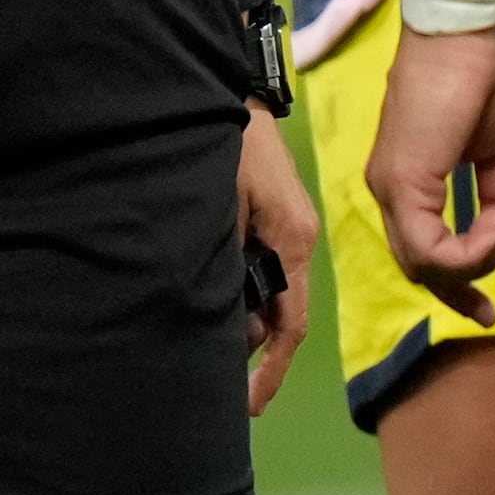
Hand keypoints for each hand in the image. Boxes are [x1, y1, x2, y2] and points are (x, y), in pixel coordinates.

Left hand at [235, 106, 318, 416]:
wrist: (230, 88)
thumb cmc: (222, 142)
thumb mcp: (218, 202)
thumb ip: (222, 258)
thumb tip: (222, 316)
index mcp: (291, 241)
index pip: (289, 326)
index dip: (270, 370)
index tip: (248, 406)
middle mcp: (295, 241)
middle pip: (279, 315)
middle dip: (248, 352)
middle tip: (210, 383)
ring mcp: (284, 229)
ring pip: (267, 294)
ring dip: (239, 323)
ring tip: (199, 348)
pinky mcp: (270, 217)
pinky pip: (258, 270)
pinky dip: (237, 294)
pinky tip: (207, 305)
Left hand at [366, 21, 494, 326]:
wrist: (464, 33)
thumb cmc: (480, 77)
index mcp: (406, 180)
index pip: (421, 249)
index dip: (456, 280)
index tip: (490, 300)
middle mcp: (389, 189)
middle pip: (417, 267)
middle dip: (458, 292)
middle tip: (490, 313)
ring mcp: (391, 187)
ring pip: (423, 264)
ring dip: (473, 264)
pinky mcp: (402, 182)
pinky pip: (431, 247)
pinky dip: (471, 251)